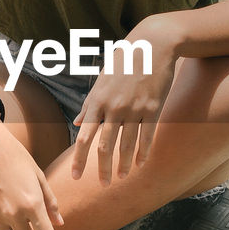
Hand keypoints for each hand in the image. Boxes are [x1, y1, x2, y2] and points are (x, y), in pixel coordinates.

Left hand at [71, 19, 176, 184]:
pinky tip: (140, 164)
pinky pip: (147, 137)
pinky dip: (142, 153)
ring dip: (122, 165)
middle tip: (102, 185)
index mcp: (97, 101)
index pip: (84, 137)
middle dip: (101, 169)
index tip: (75, 177)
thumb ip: (89, 103)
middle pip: (104, 146)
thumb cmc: (123, 60)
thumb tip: (78, 123)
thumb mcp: (102, 79)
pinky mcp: (153, 108)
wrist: (152, 44)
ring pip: (126, 145)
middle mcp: (114, 107)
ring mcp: (134, 109)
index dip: (79, 159)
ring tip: (120, 177)